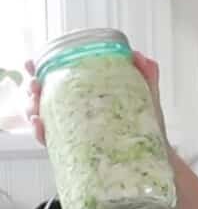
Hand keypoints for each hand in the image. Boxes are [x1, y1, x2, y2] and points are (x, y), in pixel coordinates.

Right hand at [24, 51, 168, 147]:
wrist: (155, 152)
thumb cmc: (146, 123)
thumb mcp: (147, 93)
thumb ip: (146, 73)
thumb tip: (138, 56)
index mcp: (88, 93)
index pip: (59, 78)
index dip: (40, 69)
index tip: (31, 63)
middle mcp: (76, 110)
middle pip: (44, 95)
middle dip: (33, 88)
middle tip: (35, 84)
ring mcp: (73, 128)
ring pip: (42, 116)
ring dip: (32, 108)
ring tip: (35, 104)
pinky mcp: (74, 148)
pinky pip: (51, 141)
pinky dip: (41, 132)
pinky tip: (40, 125)